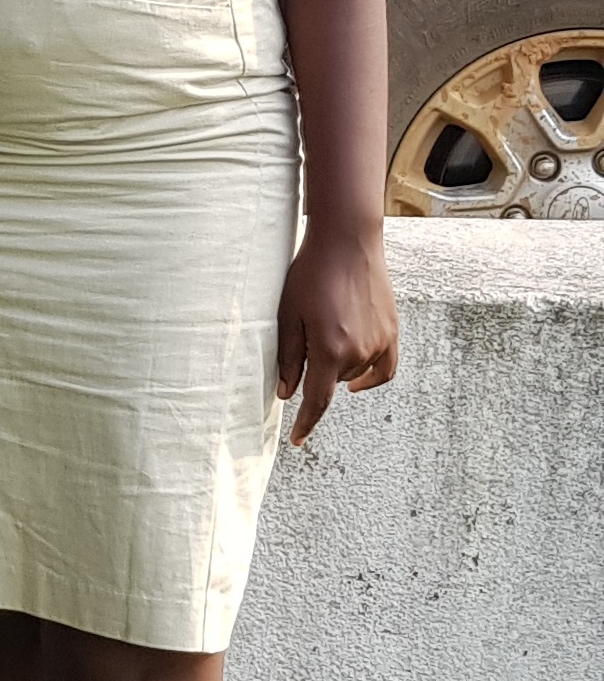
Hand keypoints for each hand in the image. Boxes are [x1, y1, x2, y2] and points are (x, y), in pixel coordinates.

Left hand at [275, 223, 397, 444]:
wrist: (347, 240)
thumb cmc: (310, 273)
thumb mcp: (288, 313)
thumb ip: (288, 357)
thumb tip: (287, 394)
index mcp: (329, 350)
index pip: (317, 401)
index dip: (305, 424)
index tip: (296, 440)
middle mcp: (359, 352)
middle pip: (333, 381)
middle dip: (316, 370)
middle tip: (303, 334)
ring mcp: (380, 343)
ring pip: (354, 372)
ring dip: (338, 363)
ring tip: (324, 324)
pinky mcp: (392, 331)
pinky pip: (384, 368)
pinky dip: (370, 377)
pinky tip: (357, 378)